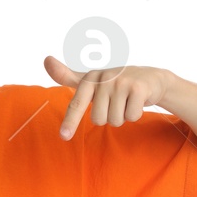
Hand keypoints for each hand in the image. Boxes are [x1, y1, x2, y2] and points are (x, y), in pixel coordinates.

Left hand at [45, 56, 173, 139]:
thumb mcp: (92, 80)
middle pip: (98, 119)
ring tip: (127, 102)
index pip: (77, 104)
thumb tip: (46, 60)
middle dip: (108, 117)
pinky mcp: (138, 88)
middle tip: (116, 103)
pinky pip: (131, 116)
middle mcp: (104, 77)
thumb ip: (68, 76)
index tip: (64, 136)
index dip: (70, 121)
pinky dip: (135, 114)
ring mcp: (122, 82)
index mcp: (90, 78)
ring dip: (122, 116)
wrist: (150, 78)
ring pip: (115, 120)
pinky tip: (138, 101)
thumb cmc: (116, 83)